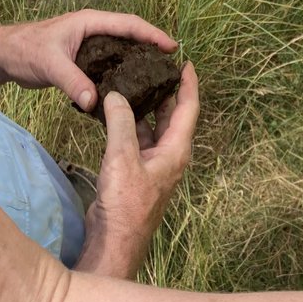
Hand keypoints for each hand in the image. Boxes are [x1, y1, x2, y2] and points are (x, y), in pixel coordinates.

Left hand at [0, 10, 177, 103]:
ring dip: (138, 62)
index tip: (172, 47)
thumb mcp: (49, 65)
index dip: (152, 34)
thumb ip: (72, 82)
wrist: (3, 56)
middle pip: (130, 36)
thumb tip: (94, 102)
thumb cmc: (24, 50)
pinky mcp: (82, 61)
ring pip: (121, 51)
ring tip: (157, 79)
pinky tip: (129, 90)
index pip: (129, 24)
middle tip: (171, 66)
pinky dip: (121, 74)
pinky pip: (109, 65)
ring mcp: (88, 46)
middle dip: (151, 48)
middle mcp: (93, 31)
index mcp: (90, 22)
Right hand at [79, 62, 199, 279]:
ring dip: (143, 108)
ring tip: (131, 83)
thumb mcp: (122, 157)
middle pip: (171, 116)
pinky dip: (128, 124)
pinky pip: (136, 140)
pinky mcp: (136, 171)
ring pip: (152, 127)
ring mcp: (153, 164)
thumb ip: (121, 122)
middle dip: (165, 92)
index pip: (188, 109)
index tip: (186, 63)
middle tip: (153, 67)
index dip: (188, 84)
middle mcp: (169, 155)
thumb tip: (116, 95)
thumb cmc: (126, 202)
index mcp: (176, 150)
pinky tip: (114, 112)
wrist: (115, 238)